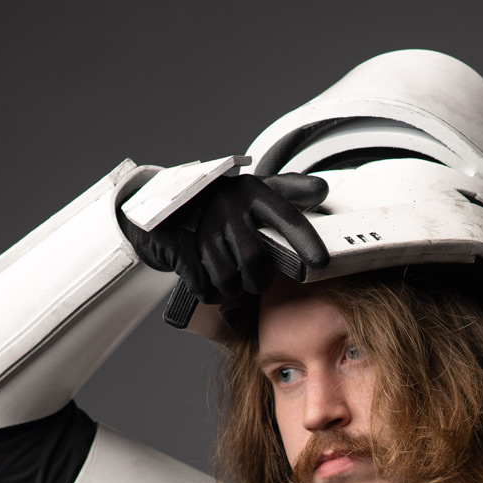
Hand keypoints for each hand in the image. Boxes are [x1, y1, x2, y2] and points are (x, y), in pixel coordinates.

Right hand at [118, 173, 329, 305]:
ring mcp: (201, 227)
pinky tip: (211, 280)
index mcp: (251, 192)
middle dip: (258, 280)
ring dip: (233, 289)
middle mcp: (227, 205)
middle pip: (254, 260)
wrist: (160, 206)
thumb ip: (288, 190)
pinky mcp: (180, 247)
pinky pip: (205, 287)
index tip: (321, 263)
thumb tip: (322, 190)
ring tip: (232, 279)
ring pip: (229, 278)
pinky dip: (211, 292)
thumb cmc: (218, 203)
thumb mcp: (251, 190)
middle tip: (257, 280)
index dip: (305, 241)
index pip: (285, 216)